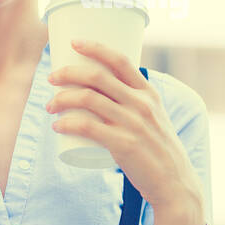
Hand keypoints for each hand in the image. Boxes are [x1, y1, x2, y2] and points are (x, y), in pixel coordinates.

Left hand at [45, 39, 203, 212]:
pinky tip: (57, 126)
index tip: (73, 43)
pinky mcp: (124, 145)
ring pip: (88, 100)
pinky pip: (87, 127)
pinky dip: (67, 124)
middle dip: (67, 74)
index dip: (95, 48)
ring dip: (61, 100)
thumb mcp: (153, 118)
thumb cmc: (156, 148)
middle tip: (51, 79)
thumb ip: (133, 103)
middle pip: (97, 78)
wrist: (174, 182)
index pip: (120, 61)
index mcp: (148, 93)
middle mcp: (141, 104)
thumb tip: (100, 93)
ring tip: (50, 107)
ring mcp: (133, 124)